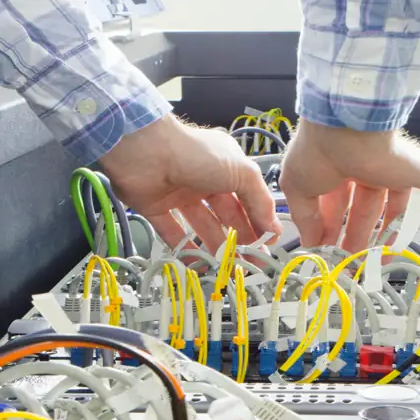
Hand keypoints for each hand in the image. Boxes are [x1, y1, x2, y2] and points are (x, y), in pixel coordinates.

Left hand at [99, 117, 280, 251]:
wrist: (146, 150)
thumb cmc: (196, 154)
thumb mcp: (242, 172)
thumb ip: (260, 200)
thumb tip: (274, 226)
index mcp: (226, 168)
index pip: (248, 200)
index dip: (259, 222)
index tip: (267, 244)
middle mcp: (204, 181)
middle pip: (227, 217)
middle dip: (241, 240)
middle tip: (252, 263)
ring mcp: (179, 195)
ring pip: (202, 227)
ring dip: (217, 248)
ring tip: (230, 268)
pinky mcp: (156, 208)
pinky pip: (173, 234)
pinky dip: (185, 250)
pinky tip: (200, 266)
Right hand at [278, 122, 419, 251]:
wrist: (347, 130)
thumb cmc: (317, 153)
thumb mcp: (298, 188)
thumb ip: (305, 218)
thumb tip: (311, 244)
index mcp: (337, 167)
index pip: (338, 204)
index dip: (334, 230)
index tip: (330, 253)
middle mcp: (366, 167)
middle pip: (367, 210)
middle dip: (359, 237)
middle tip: (354, 263)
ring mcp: (394, 169)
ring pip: (397, 207)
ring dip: (391, 236)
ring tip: (382, 262)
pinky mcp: (419, 171)